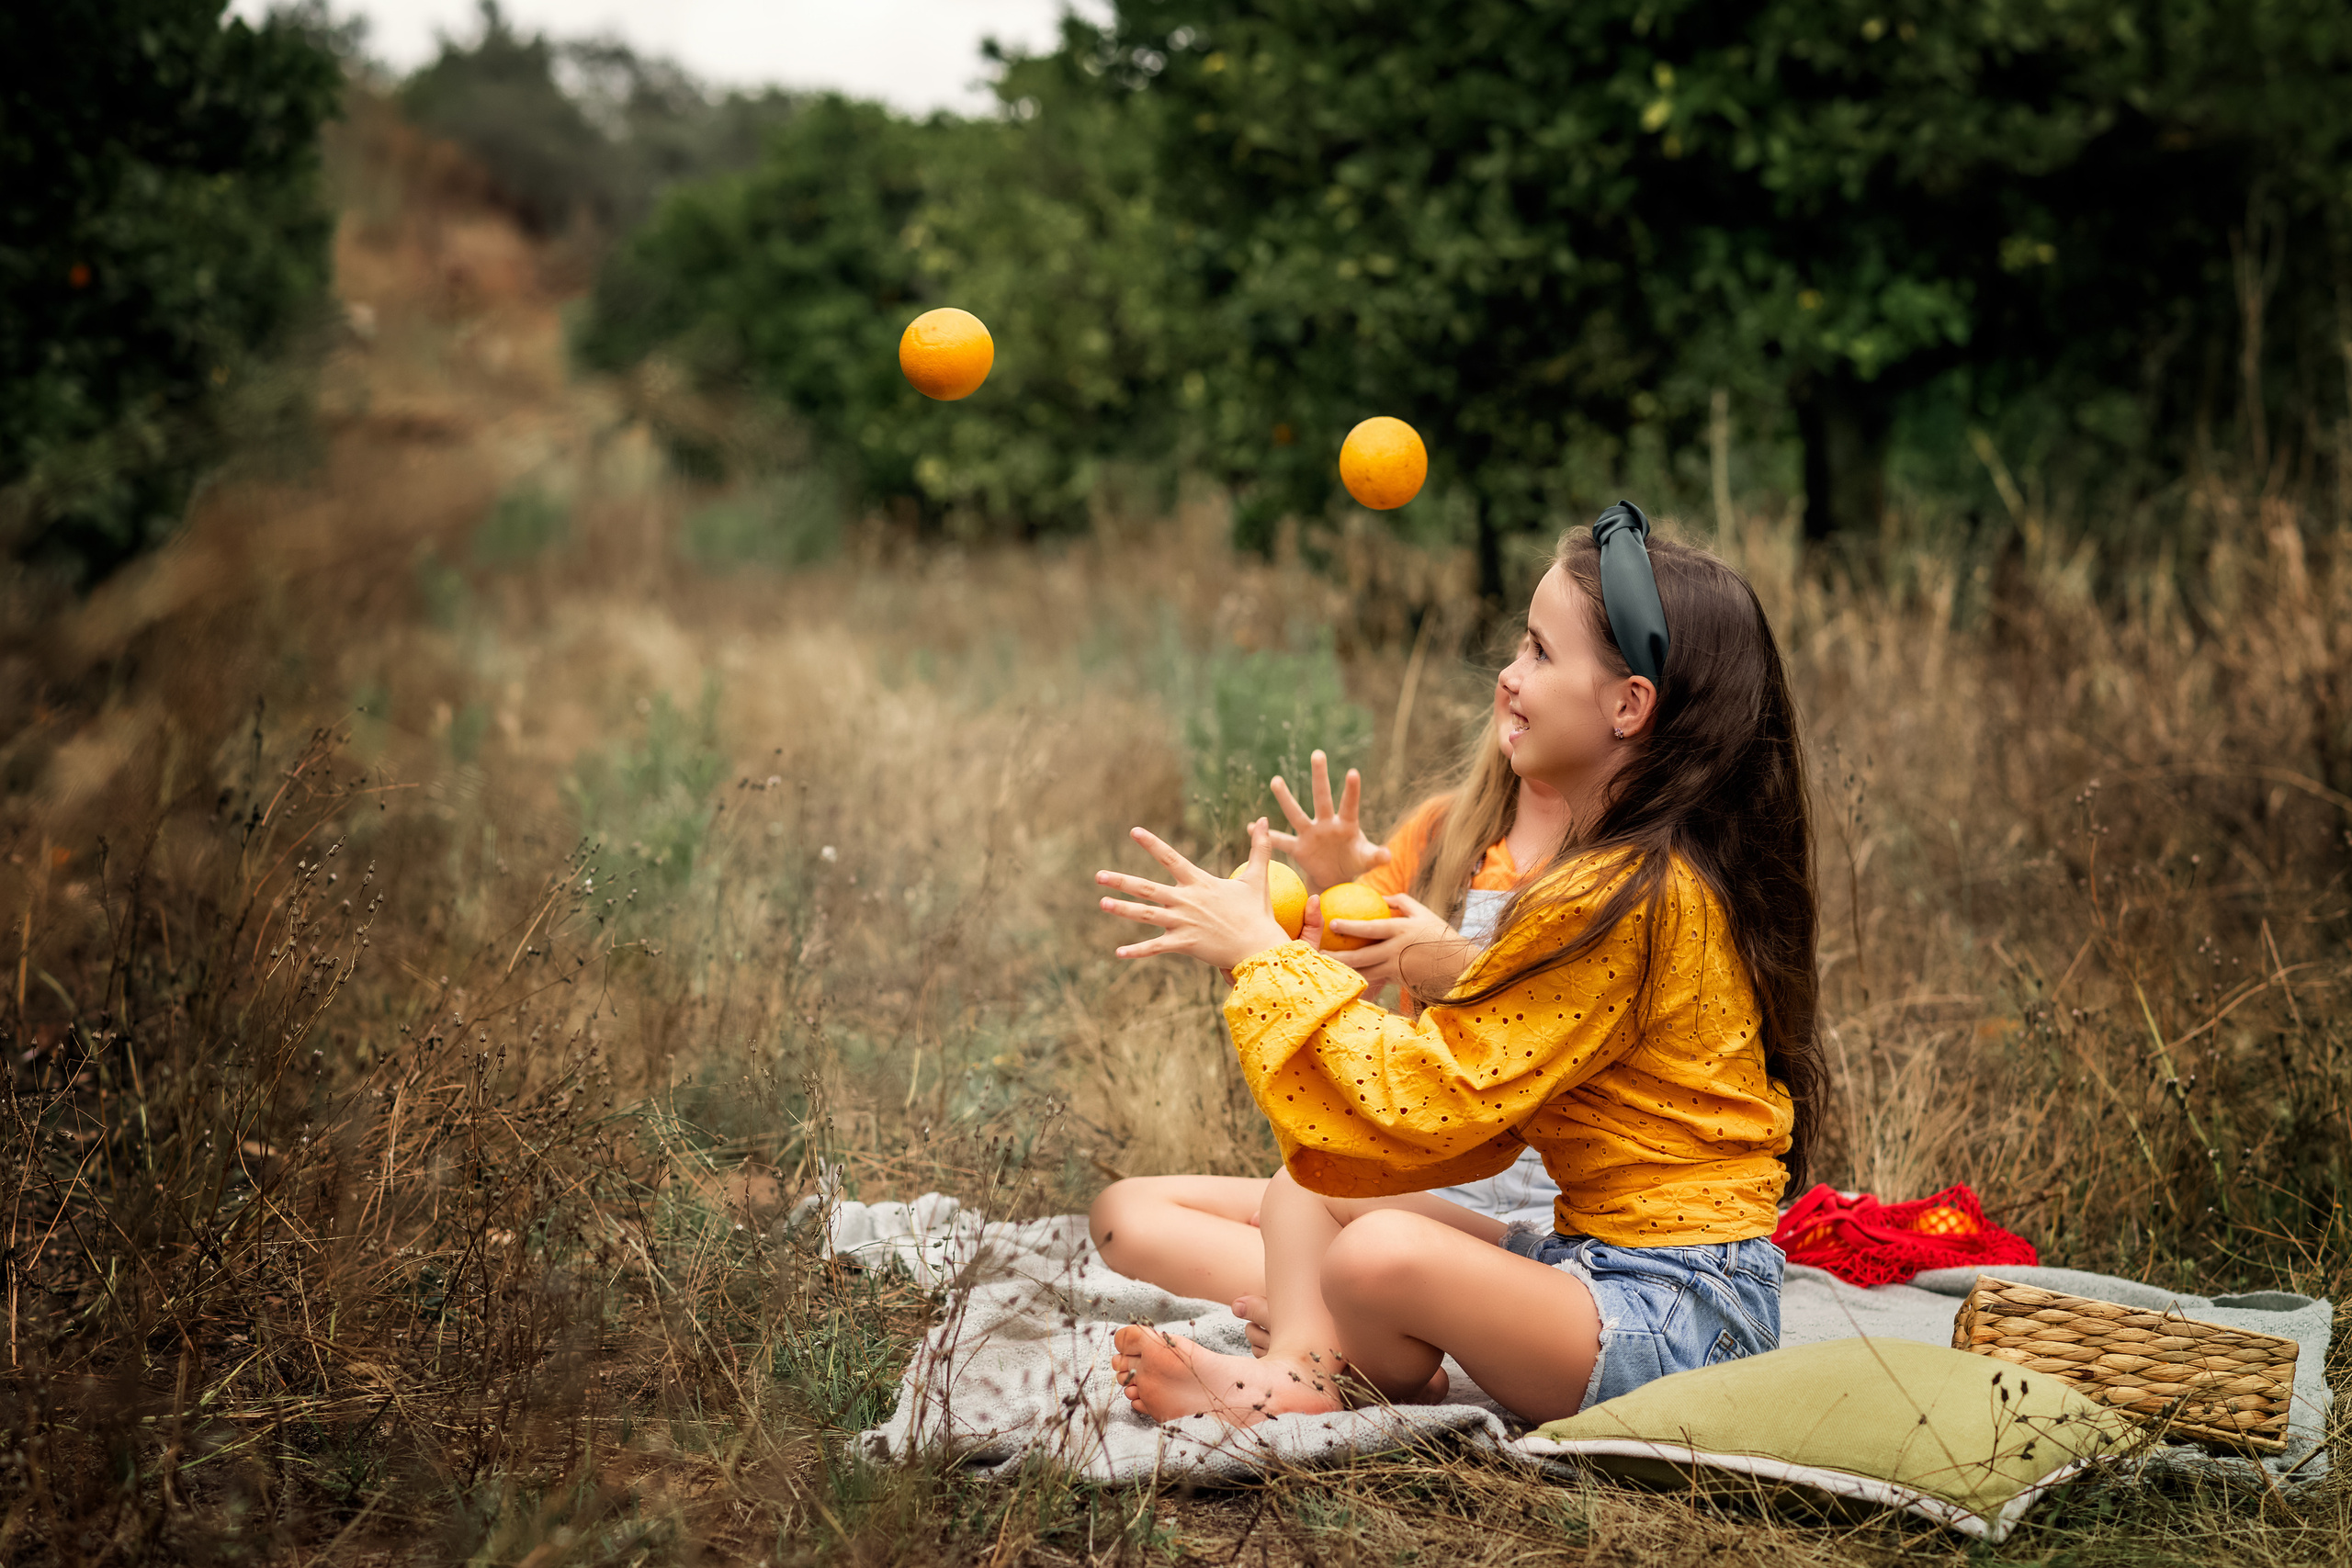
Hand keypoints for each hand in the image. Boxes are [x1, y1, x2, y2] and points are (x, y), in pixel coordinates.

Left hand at [1096, 818, 1293, 969]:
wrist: (1259, 947)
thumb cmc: (1257, 913)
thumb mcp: (1257, 878)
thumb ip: (1259, 848)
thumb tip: (1266, 819)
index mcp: (1200, 883)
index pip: (1171, 858)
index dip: (1152, 844)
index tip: (1133, 831)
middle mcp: (1187, 901)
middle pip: (1147, 888)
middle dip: (1121, 881)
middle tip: (1098, 875)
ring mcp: (1183, 923)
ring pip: (1146, 915)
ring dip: (1122, 909)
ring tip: (1102, 902)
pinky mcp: (1184, 944)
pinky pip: (1156, 947)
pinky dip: (1137, 951)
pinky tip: (1118, 952)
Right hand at [1269, 750, 1391, 891]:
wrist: (1336, 877)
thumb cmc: (1354, 862)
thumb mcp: (1366, 861)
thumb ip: (1376, 856)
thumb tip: (1388, 856)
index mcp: (1347, 825)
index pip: (1350, 805)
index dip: (1351, 790)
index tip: (1353, 771)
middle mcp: (1327, 823)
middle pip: (1322, 797)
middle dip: (1320, 777)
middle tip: (1318, 753)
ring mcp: (1311, 833)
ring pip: (1296, 813)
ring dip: (1286, 798)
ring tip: (1276, 780)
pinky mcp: (1299, 847)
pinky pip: (1280, 841)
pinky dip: (1266, 836)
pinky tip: (1252, 827)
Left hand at [1320, 893, 1474, 996]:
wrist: (1459, 966)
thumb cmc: (1439, 936)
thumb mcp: (1423, 914)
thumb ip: (1401, 902)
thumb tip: (1380, 895)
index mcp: (1402, 931)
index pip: (1371, 929)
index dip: (1350, 926)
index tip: (1332, 923)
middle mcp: (1397, 951)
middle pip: (1361, 957)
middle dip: (1338, 957)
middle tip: (1318, 953)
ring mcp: (1397, 969)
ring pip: (1364, 972)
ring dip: (1344, 972)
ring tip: (1324, 969)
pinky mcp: (1398, 981)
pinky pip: (1375, 980)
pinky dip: (1359, 980)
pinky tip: (1343, 980)